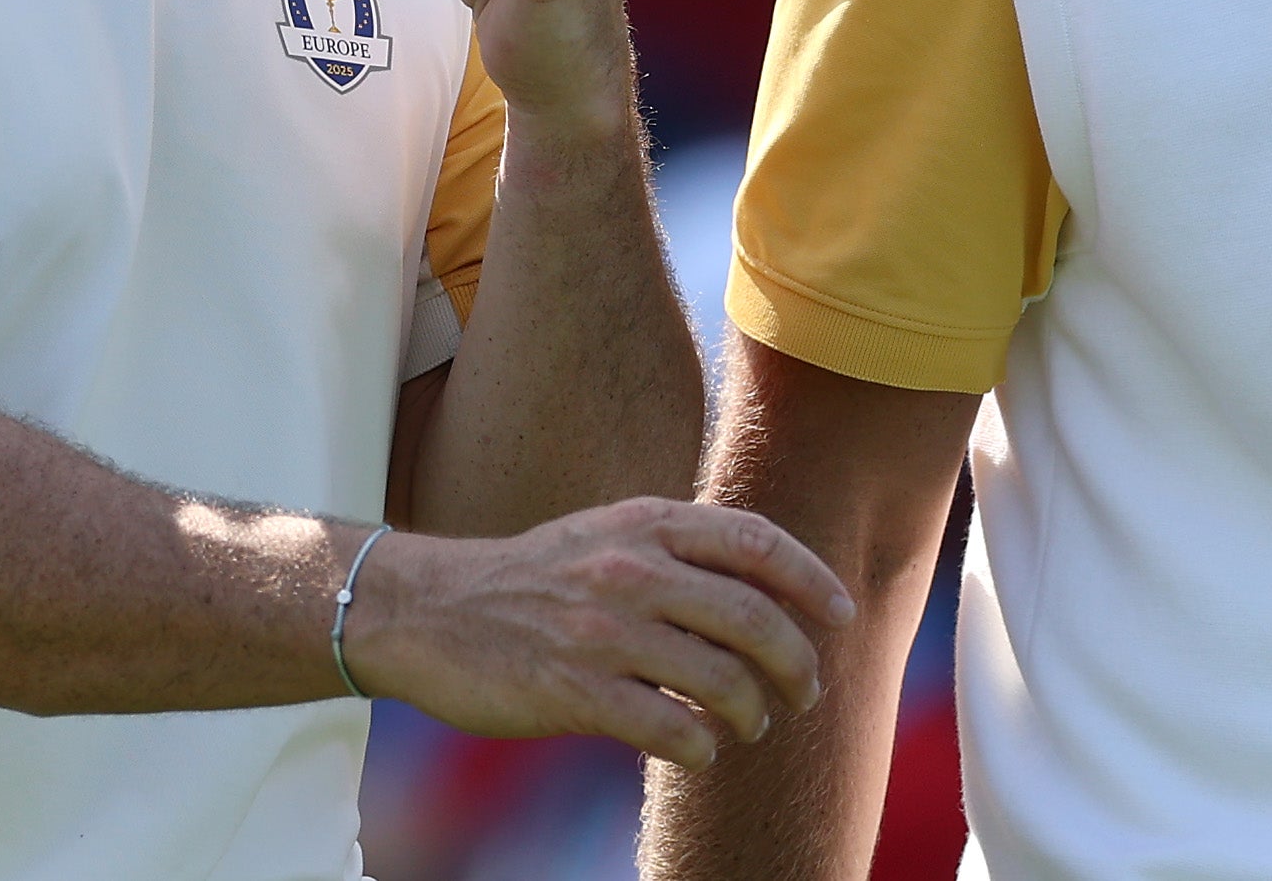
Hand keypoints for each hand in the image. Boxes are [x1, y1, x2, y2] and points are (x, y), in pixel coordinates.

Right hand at [341, 498, 855, 770]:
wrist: (430, 610)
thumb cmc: (532, 577)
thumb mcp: (605, 533)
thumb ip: (675, 547)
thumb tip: (761, 583)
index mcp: (645, 523)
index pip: (755, 541)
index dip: (810, 579)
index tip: (841, 613)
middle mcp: (630, 569)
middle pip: (751, 617)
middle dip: (796, 661)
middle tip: (807, 689)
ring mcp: (603, 630)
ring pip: (719, 678)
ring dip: (752, 711)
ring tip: (751, 724)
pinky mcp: (575, 690)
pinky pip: (669, 728)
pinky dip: (700, 746)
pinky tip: (698, 750)